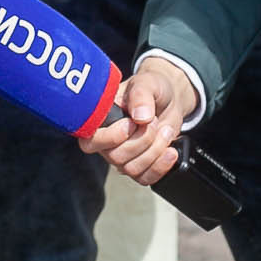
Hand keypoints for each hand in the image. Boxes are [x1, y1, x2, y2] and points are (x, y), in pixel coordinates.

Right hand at [80, 56, 194, 185]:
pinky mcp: (140, 166)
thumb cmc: (152, 87)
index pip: (91, 141)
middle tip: (153, 121)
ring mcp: (123, 156)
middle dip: (143, 139)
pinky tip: (170, 150)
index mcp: (100, 121)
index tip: (132, 124)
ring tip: (164, 130)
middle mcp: (107, 142)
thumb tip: (141, 116)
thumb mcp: (147, 82)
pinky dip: (161, 166)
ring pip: (132, 169)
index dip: (111, 137)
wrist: (169, 98)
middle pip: (117, 157)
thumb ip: (141, 95)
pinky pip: (145, 178)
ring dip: (155, 150)